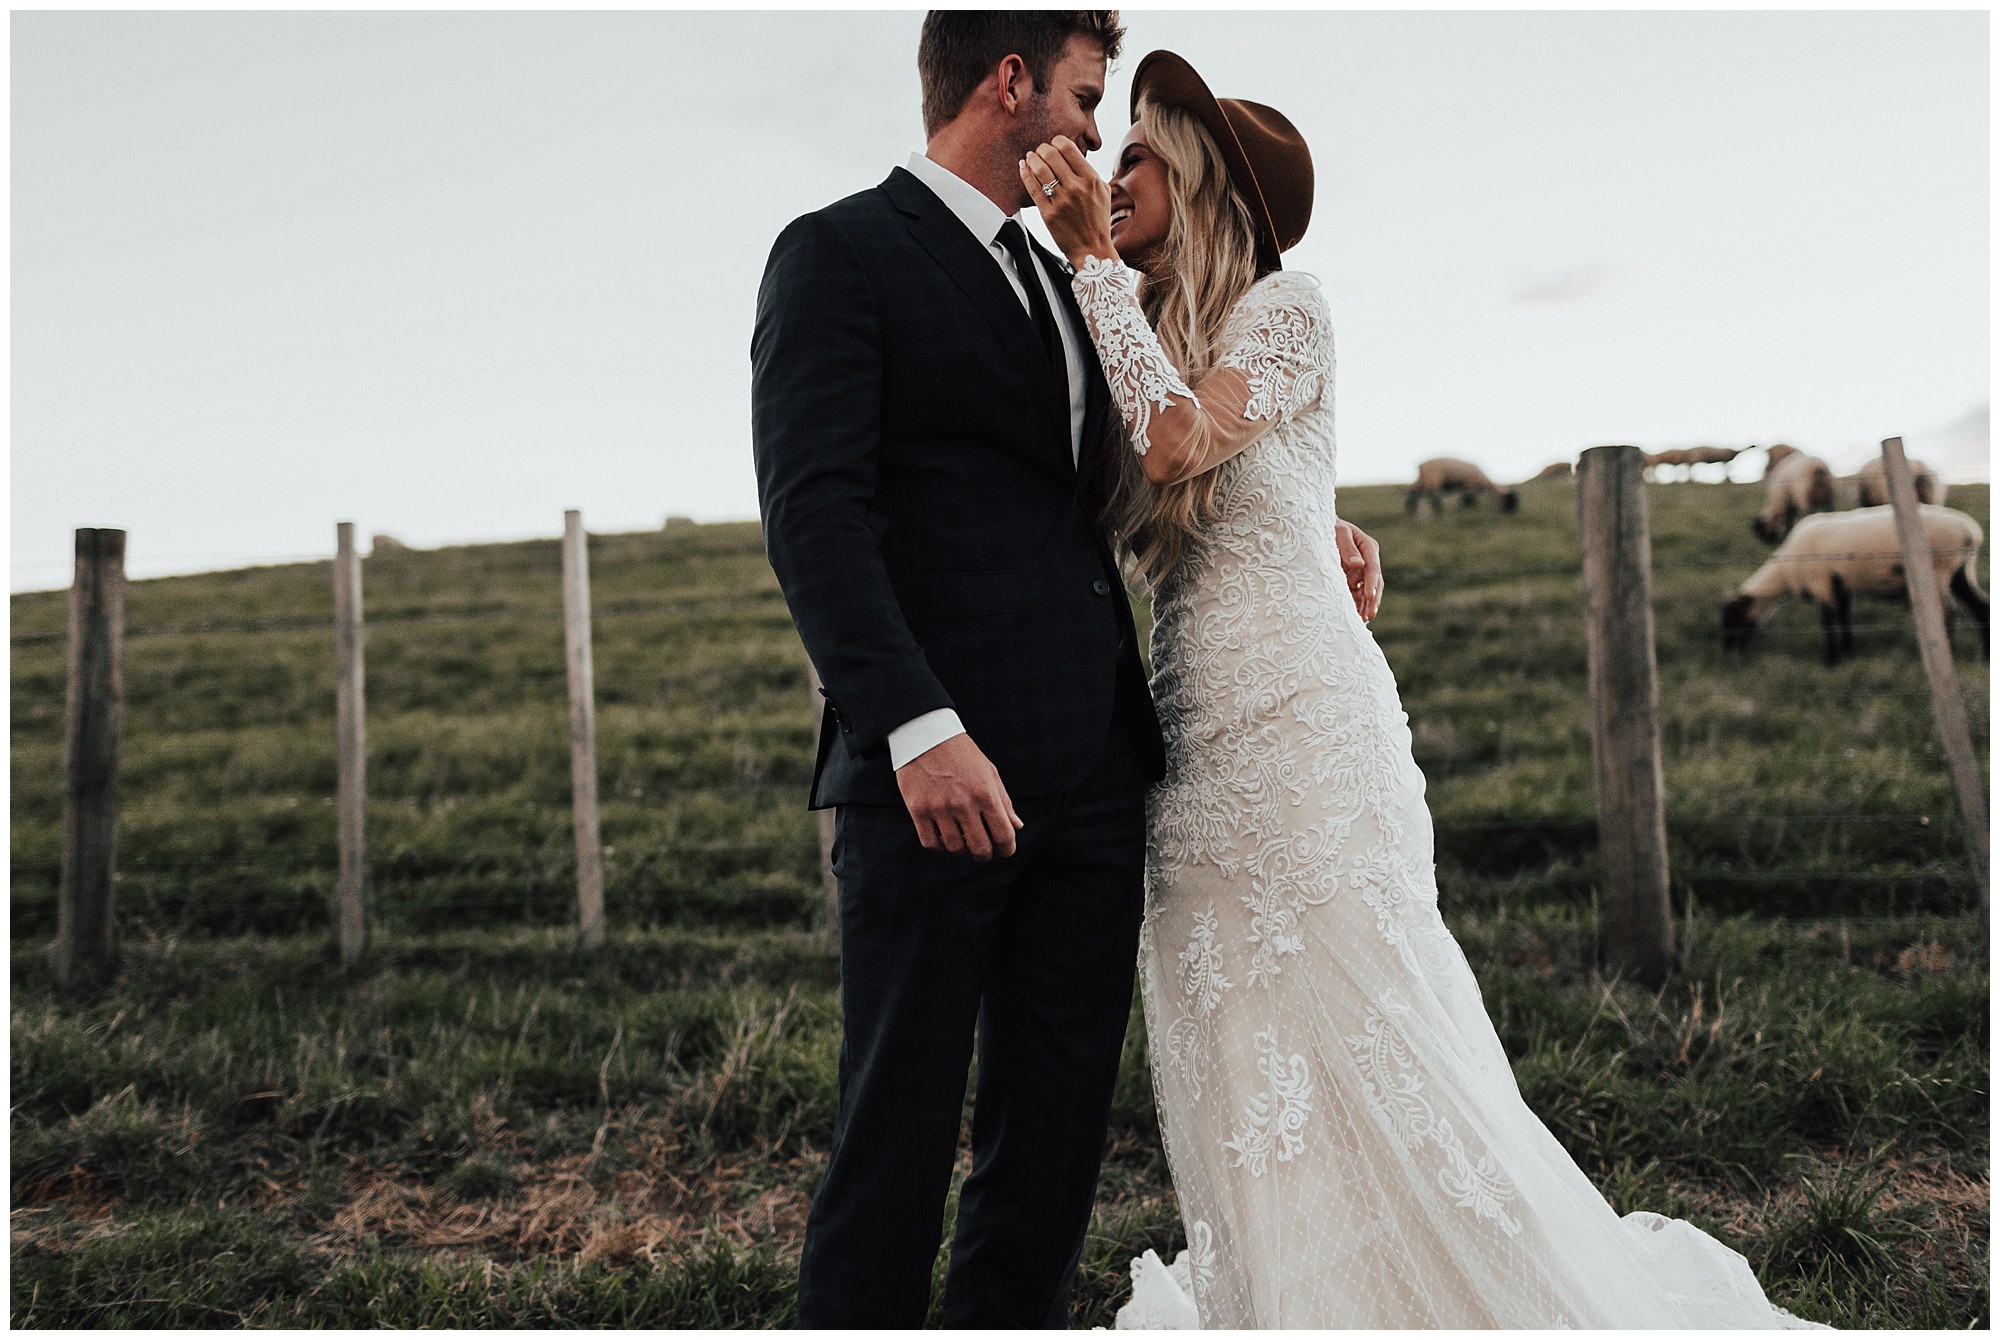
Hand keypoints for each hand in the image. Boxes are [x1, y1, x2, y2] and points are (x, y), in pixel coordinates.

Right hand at [894, 733, 1025, 860]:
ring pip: (955, 848)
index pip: (1004, 835)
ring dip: (961, 848)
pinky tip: (942, 836)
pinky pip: (930, 844)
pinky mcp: (918, 810)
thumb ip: (1004, 801)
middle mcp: (963, 803)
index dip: (1007, 849)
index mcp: (985, 793)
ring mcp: (939, 808)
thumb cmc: (962, 754)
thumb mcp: (989, 772)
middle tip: (982, 850)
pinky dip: (939, 846)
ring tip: (961, 837)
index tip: (1004, 850)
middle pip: (980, 848)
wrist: (925, 735)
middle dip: (985, 854)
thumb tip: (1017, 826)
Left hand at [1018, 136, 1115, 269]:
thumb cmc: (1098, 221)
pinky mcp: (1048, 214)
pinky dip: (1025, 174)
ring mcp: (1061, 201)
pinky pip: (1033, 188)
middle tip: (1040, 151)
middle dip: (1042, 149)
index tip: (1054, 144)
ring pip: (1040, 170)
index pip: (1068, 148)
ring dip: (1032, 159)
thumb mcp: (1104, 193)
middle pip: (1051, 155)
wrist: (1092, 249)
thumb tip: (1076, 156)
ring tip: (1030, 157)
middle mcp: (1076, 188)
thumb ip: (1091, 173)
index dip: (1057, 141)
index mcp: (1091, 180)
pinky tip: (1024, 168)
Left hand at [1335, 519, 1383, 620]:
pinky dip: (1357, 607)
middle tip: (1369, 615)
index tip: (1368, 596)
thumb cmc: (1329, 528)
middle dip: (1372, 600)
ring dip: (1366, 607)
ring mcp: (1361, 572)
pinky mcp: (1352, 581)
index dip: (1371, 582)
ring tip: (1362, 621)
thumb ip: (1347, 548)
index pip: (1373, 567)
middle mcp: (1368, 561)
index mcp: (1368, 547)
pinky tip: (1355, 619)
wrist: (1319, 531)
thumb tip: (1359, 564)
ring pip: (1367, 592)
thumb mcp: (1337, 533)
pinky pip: (1357, 596)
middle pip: (1375, 583)